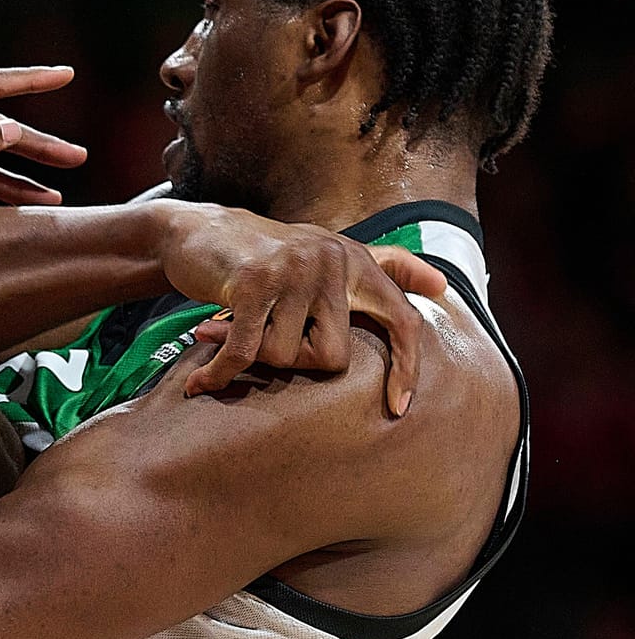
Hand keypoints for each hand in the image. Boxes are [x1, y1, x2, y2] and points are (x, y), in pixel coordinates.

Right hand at [158, 202, 447, 415]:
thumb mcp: (328, 253)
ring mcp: (293, 271)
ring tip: (226, 330)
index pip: (401, 320)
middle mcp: (332, 260)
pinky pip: (244, 352)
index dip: (406, 367)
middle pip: (332, 356)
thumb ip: (386, 268)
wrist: (196, 230)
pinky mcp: (252, 283)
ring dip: (248, 355)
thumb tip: (442, 285)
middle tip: (261, 341)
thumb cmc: (263, 253)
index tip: (399, 408)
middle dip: (293, 361)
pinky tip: (199, 383)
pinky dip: (219, 372)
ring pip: (285, 356)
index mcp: (355, 261)